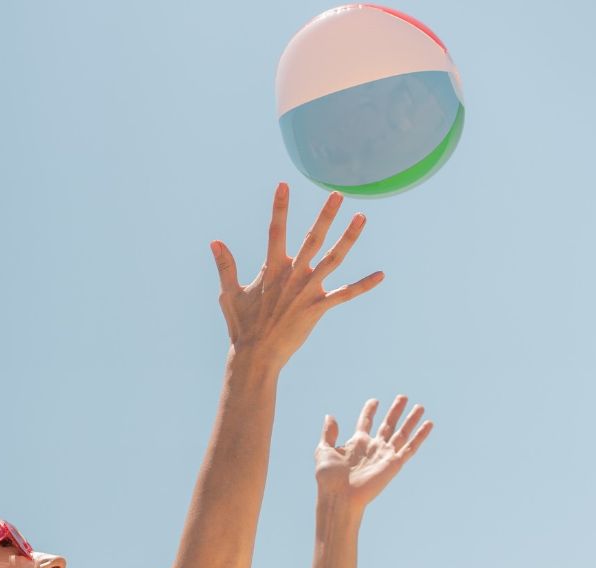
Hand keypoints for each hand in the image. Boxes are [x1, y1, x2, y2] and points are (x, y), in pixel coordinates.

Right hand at [211, 182, 384, 370]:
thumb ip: (225, 266)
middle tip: (337, 194)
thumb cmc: (241, 325)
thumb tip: (215, 242)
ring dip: (349, 238)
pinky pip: (345, 295)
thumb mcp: (229, 293)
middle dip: (325, 215)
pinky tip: (380, 275)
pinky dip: (363, 285)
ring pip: (333, 259)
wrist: (256, 355)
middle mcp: (293, 275)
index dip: (280, 208)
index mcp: (272, 269)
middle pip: (312, 239)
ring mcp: (308, 291)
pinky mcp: (318, 308)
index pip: (276, 231)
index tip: (284, 185)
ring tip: (362, 217)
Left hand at [314, 396, 432, 508]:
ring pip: (402, 433)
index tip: (374, 401)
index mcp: (357, 443)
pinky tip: (428, 424)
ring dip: (411, 420)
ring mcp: (385, 455)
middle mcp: (373, 448)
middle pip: (387, 425)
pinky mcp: (394, 464)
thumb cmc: (329, 478)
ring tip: (419, 406)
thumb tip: (330, 416)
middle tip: (403, 397)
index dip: (370, 411)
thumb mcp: (324, 450)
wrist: (339, 496)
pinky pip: (410, 447)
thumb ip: (328, 433)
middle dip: (395, 411)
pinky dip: (420, 436)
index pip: (366, 422)